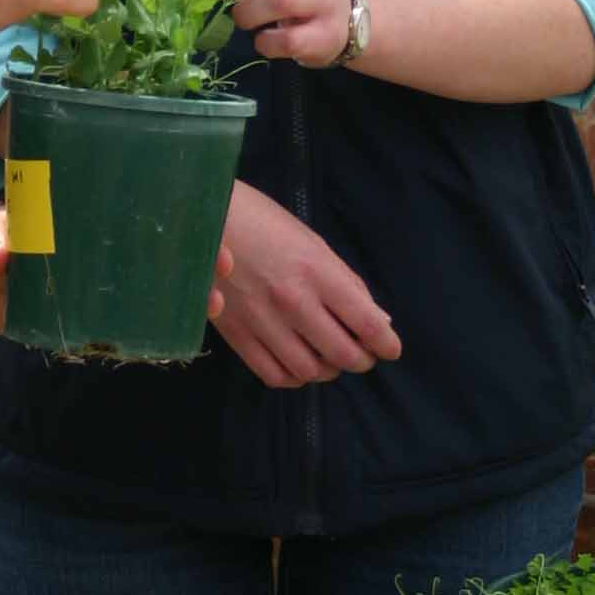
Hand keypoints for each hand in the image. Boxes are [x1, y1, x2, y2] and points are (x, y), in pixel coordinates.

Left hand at [0, 213, 233, 336]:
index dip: (182, 206)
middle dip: (199, 253)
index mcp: (82, 207)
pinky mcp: (87, 308)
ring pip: (154, 277)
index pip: (142, 200)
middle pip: (160, 240)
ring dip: (187, 288)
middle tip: (223, 272)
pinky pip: (129, 312)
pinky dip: (157, 319)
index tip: (214, 216)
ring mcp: (96, 274)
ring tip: (214, 306)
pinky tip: (181, 330)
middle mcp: (97, 238)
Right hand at [212, 182, 399, 388]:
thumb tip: (379, 320)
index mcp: (317, 271)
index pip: (367, 324)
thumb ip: (347, 283)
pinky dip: (295, 378)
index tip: (391, 348)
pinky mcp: (235, 333)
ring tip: (331, 358)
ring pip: (310, 370)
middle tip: (364, 355)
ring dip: (329, 370)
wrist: (204, 216)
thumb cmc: (264, 222)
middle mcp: (292, 300)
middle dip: (362, 360)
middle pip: (343, 354)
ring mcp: (261, 320)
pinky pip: (274, 374)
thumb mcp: (313, 243)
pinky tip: (300, 364)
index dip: (387, 344)